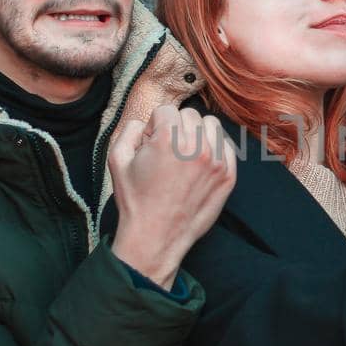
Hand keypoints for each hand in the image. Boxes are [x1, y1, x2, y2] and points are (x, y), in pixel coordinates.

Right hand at [108, 104, 236, 288]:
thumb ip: (129, 129)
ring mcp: (216, 161)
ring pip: (212, 125)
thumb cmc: (136, 200)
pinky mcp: (228, 175)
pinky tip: (200, 164)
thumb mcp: (117, 159)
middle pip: (190, 115)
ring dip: (198, 134)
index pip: (166, 110)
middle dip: (176, 127)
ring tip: (185, 154)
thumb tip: (145, 121)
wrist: (156, 236)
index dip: (154, 126)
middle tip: (167, 151)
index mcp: (168, 139)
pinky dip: (214, 149)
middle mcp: (196, 147)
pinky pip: (226, 146)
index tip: (151, 144)